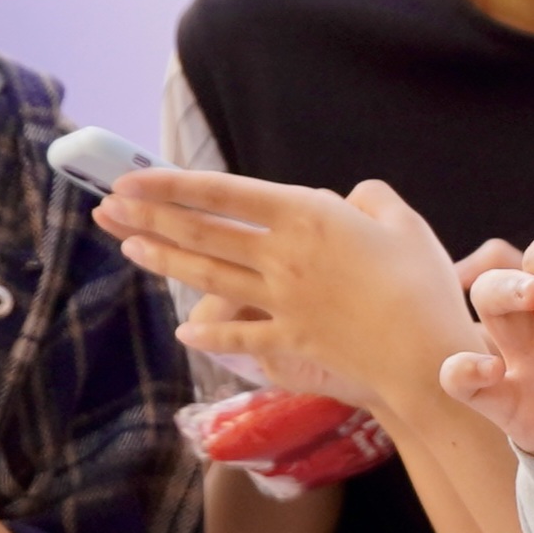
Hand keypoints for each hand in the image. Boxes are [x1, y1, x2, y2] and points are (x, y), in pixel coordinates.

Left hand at [102, 168, 475, 414]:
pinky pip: (241, 335)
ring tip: (130, 246)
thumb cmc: (424, 282)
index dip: (171, 184)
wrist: (425, 354)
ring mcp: (280, 302)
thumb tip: (350, 198)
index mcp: (306, 218)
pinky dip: (210, 334)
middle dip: (150, 218)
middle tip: (108, 207)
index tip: (131, 178)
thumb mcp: (403, 223)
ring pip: (209, 277)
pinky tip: (184, 332)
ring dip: (165, 261)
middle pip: (203, 234)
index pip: (224, 194)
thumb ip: (371, 199)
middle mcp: (281, 258)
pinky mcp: (290, 341)